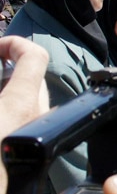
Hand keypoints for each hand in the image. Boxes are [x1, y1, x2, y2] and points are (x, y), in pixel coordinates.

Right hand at [0, 36, 49, 193]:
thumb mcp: (6, 105)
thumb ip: (1, 84)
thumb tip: (0, 62)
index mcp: (21, 104)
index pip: (35, 56)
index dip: (14, 44)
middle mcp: (35, 117)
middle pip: (30, 77)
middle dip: (6, 68)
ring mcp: (34, 133)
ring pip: (25, 99)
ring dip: (7, 90)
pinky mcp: (28, 149)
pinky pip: (21, 119)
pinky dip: (8, 109)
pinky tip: (0, 113)